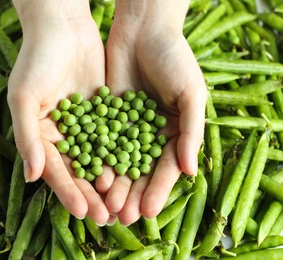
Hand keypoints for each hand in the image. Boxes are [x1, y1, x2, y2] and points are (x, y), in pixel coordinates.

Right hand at [7, 1, 109, 224]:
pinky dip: (124, 153)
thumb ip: (27, 137)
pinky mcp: (106, 112)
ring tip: (123, 203)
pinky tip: (135, 170)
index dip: (68, 192)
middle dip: (93, 194)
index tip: (82, 211)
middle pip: (80, 170)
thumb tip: (32, 177)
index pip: (56, 170)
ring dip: (111, 180)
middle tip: (107, 217)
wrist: (63, 27)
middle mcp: (65, 135)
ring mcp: (87, 124)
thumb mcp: (25, 97)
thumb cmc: (36, 60)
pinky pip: (116, 136)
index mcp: (42, 136)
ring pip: (100, 157)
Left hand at [98, 4, 207, 224]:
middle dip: (132, 194)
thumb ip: (191, 132)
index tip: (146, 212)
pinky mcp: (108, 115)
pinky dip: (97, 158)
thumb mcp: (191, 94)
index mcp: (175, 133)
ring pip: (119, 160)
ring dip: (114, 184)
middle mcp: (151, 134)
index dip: (157, 190)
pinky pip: (102, 141)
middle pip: (141, 171)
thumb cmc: (175, 59)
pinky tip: (91, 176)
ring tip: (105, 204)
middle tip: (121, 218)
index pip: (166, 169)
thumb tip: (191, 172)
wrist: (144, 29)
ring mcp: (128, 126)